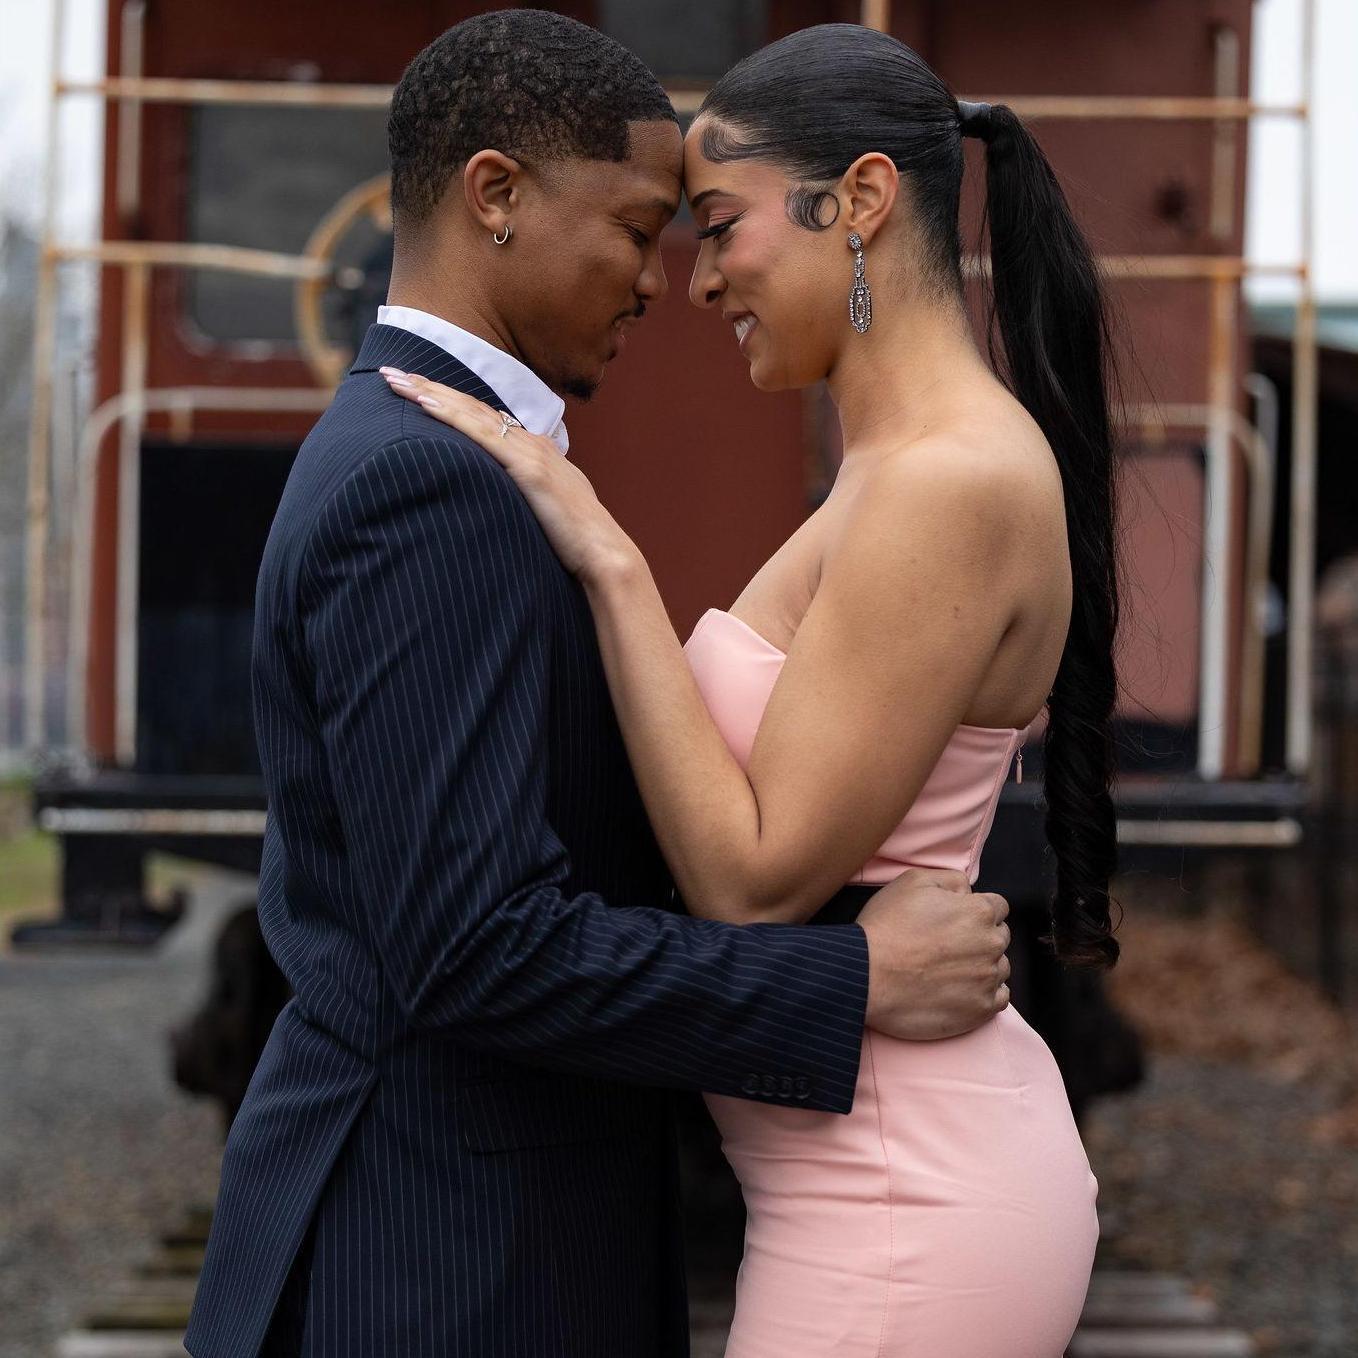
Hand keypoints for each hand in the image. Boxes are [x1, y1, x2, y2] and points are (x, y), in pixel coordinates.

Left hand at [381, 368, 637, 581]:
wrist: (605, 554)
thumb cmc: (578, 542)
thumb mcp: (548, 509)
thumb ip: (528, 498)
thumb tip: (506, 504)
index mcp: (536, 453)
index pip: (484, 419)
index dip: (450, 401)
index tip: (417, 389)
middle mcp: (533, 443)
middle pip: (471, 407)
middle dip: (429, 386)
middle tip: (391, 372)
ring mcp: (530, 452)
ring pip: (471, 413)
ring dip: (430, 392)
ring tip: (395, 378)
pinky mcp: (528, 468)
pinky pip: (480, 434)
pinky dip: (451, 415)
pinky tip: (425, 402)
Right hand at [857, 867, 1010, 1040]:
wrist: (866, 975)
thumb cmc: (886, 926)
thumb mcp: (913, 881)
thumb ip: (951, 880)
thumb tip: (968, 891)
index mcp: (979, 912)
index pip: (998, 906)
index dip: (976, 910)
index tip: (957, 920)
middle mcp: (991, 945)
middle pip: (999, 937)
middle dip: (980, 937)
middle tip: (948, 944)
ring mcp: (988, 980)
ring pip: (999, 967)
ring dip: (982, 966)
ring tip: (949, 970)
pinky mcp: (980, 1010)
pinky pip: (999, 999)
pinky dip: (985, 994)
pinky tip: (961, 990)